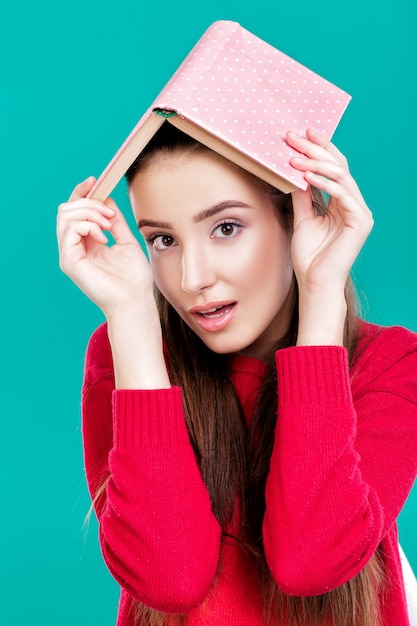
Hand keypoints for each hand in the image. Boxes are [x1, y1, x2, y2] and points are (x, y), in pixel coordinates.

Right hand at [57, 177, 154, 317]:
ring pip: (66, 216)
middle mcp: (74, 248)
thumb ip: (115, 221)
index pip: (74, 211)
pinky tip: (103, 236)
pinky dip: (87, 224)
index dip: (81, 193)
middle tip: (110, 214)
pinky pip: (69, 229)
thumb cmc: (134, 278)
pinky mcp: (69, 261)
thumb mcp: (126, 241)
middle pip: (66, 209)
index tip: (94, 180)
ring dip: (90, 213)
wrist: (136, 301)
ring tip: (109, 226)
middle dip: (89, 202)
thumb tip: (106, 199)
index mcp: (86, 243)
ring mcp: (69, 255)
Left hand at [287, 129, 373, 294]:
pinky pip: (342, 194)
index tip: (301, 134)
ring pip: (341, 176)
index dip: (319, 149)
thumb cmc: (309, 256)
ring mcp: (360, 212)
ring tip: (294, 156)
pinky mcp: (361, 221)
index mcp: (342, 202)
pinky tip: (305, 175)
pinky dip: (324, 183)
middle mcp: (354, 204)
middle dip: (315, 149)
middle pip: (338, 167)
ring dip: (316, 163)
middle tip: (294, 137)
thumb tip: (294, 170)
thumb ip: (302, 195)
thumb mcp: (302, 218)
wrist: (315, 282)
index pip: (333, 168)